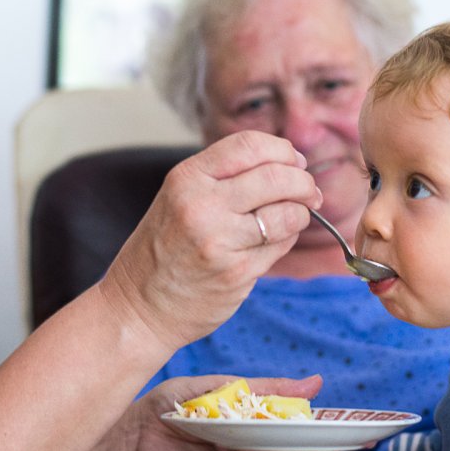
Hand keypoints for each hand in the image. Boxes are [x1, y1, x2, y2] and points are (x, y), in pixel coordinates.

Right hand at [100, 131, 319, 351]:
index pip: (249, 145)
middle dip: (304, 183)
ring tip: (295, 217)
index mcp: (187, 178)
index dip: (282, 150)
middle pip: (277, 176)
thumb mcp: (179, 197)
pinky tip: (274, 242)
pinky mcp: (237, 272)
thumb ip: (225, 177)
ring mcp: (221, 240)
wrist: (139, 305)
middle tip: (310, 192)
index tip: (294, 162)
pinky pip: (280, 245)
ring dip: (301, 213)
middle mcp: (202, 204)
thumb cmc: (164, 249)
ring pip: (287, 213)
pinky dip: (287, 239)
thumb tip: (289, 164)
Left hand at [105, 375, 337, 450]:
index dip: (333, 433)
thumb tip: (316, 384)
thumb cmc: (175, 409)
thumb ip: (268, 389)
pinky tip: (229, 446)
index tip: (346, 424)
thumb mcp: (224, 389)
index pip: (312, 437)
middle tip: (315, 437)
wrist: (134, 436)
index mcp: (267, 430)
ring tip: (246, 433)